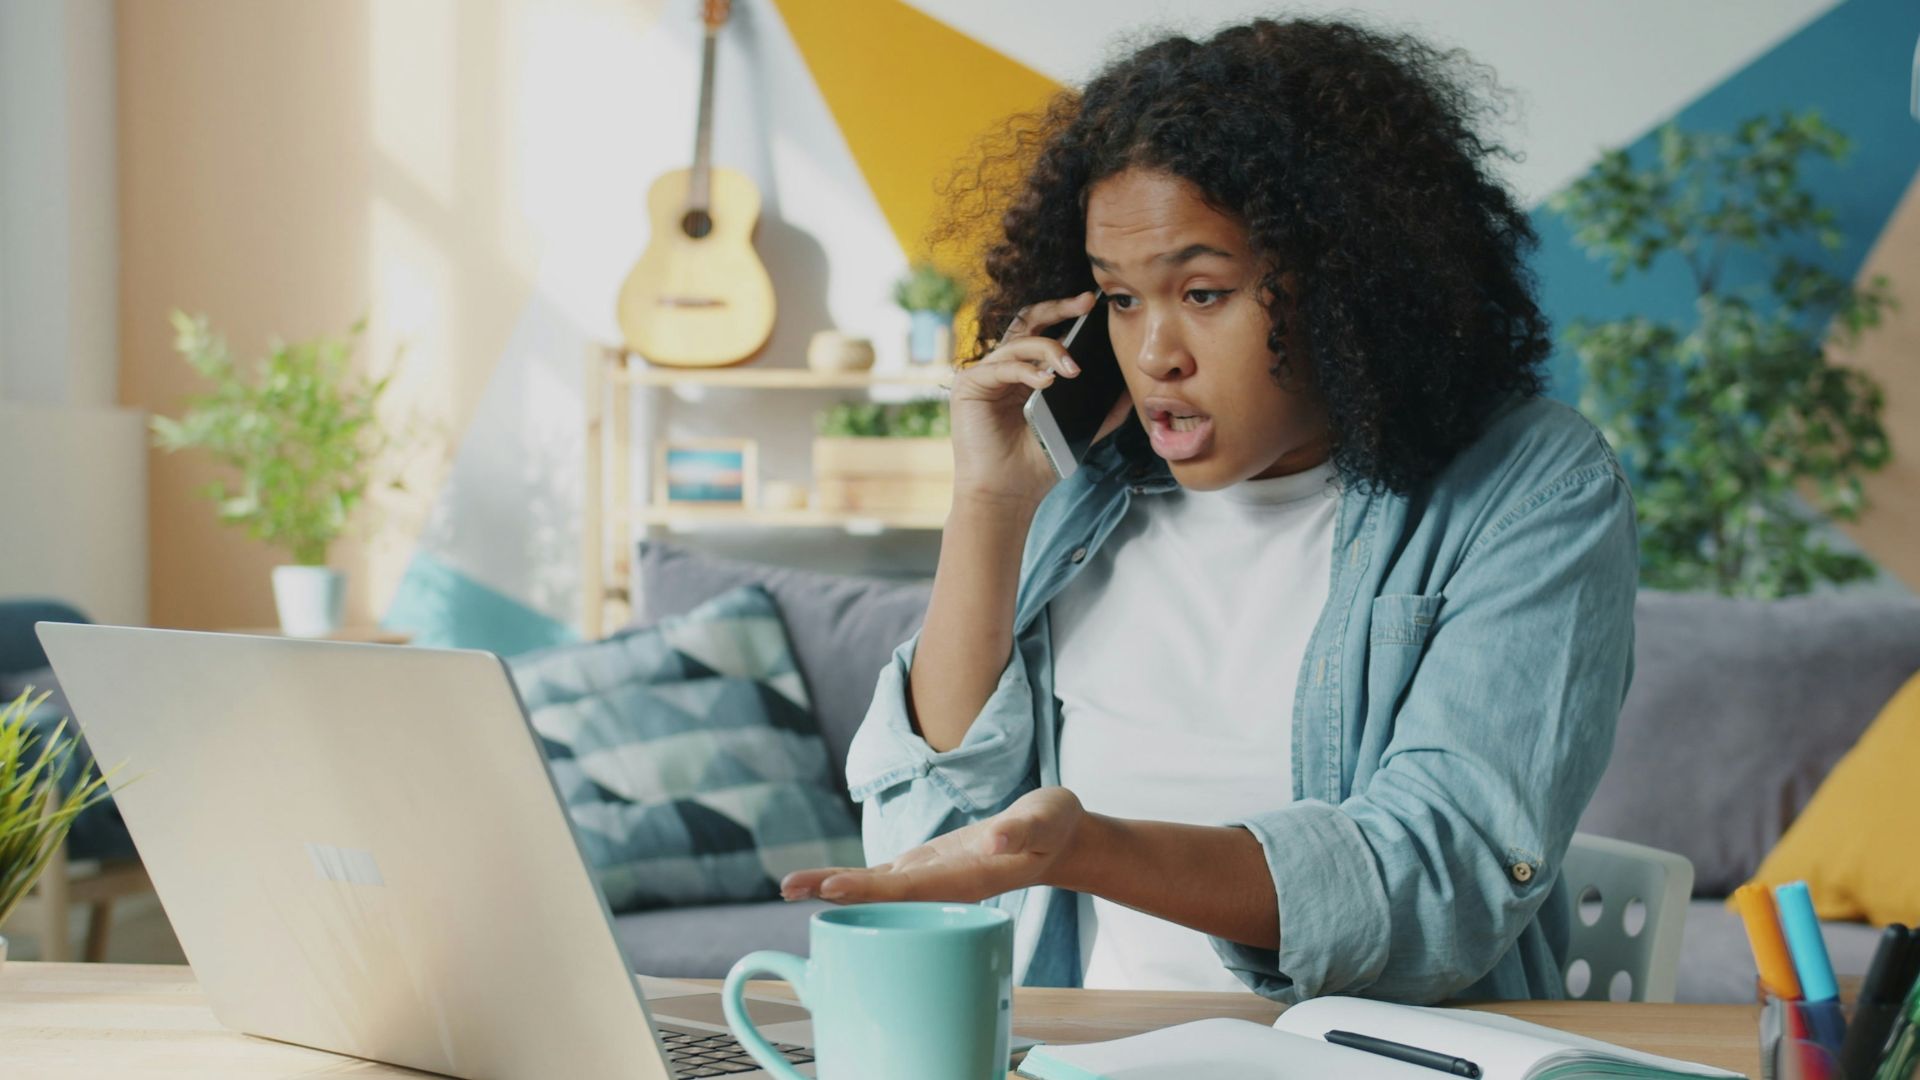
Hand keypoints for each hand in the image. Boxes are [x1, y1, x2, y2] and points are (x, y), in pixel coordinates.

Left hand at [781, 787, 1089, 903]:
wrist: (1057, 841)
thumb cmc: (1052, 828)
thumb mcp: (1044, 820)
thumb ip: (1019, 832)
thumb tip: (992, 841)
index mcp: (966, 880)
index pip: (910, 889)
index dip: (870, 890)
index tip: (832, 888)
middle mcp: (942, 888)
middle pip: (881, 895)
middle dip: (835, 890)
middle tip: (788, 888)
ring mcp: (932, 881)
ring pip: (877, 889)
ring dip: (835, 888)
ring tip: (790, 887)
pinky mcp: (928, 869)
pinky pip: (885, 881)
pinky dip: (854, 881)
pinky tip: (825, 884)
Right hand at [950, 292, 1107, 508]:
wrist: (1006, 494)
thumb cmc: (1036, 465)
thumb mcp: (1078, 431)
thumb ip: (1102, 411)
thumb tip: (1131, 391)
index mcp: (1025, 375)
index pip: (1045, 333)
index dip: (1067, 315)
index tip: (1095, 305)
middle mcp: (1003, 369)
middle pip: (1027, 322)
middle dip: (1058, 308)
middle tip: (1086, 303)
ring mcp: (984, 375)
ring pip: (1018, 343)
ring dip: (1050, 350)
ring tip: (1073, 369)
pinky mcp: (969, 386)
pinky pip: (1002, 366)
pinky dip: (1027, 370)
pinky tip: (1047, 381)